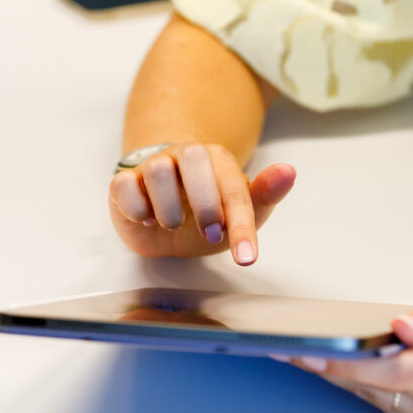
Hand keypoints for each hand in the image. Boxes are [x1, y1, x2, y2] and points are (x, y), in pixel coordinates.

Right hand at [108, 142, 295, 263]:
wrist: (163, 221)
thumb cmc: (204, 214)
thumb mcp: (239, 212)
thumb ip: (264, 194)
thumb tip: (289, 171)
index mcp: (216, 160)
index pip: (233, 187)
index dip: (241, 224)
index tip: (246, 257)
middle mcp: (182, 156)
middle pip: (193, 156)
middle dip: (205, 202)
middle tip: (210, 233)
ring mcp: (151, 166)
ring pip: (157, 170)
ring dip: (168, 209)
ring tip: (172, 225)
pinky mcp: (123, 182)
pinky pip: (124, 186)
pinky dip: (137, 209)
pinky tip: (147, 220)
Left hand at [283, 284, 412, 412]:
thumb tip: (401, 328)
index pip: (398, 370)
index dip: (351, 366)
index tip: (314, 354)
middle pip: (380, 387)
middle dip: (333, 368)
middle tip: (290, 347)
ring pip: (378, 399)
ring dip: (344, 379)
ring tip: (307, 352)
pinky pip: (389, 407)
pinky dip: (366, 387)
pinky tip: (344, 368)